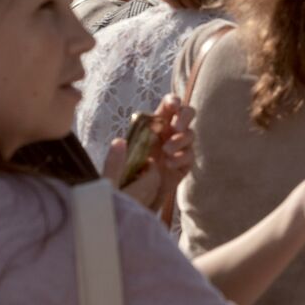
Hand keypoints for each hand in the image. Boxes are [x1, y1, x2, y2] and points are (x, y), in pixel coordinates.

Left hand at [102, 94, 194, 212]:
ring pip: (190, 134)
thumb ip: (116, 158)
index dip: (172, 101)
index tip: (172, 105)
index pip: (168, 106)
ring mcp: (179, 148)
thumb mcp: (114, 170)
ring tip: (166, 151)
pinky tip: (169, 164)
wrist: (136, 202)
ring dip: (180, 140)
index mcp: (153, 126)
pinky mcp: (185, 163)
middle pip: (186, 114)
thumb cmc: (124, 179)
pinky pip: (190, 155)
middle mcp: (169, 133)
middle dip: (184, 117)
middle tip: (175, 128)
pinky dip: (181, 157)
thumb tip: (118, 142)